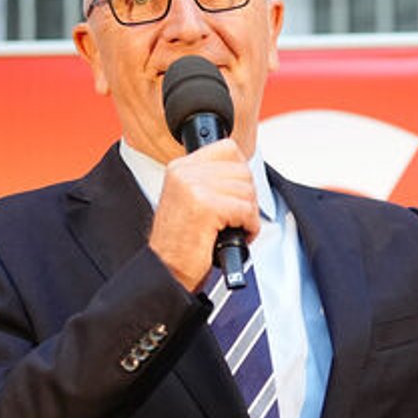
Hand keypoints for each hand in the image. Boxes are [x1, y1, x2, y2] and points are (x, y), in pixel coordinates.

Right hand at [149, 138, 259, 290]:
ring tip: (234, 227)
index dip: (241, 173)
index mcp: (180, 168)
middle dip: (247, 197)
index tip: (237, 192)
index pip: (228, 149)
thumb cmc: (181, 242)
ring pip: (247, 191)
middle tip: (237, 217)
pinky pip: (246, 210)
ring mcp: (193, 188)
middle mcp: (184, 173)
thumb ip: (210, 180)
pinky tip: (236, 235)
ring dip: (249, 214)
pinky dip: (250, 227)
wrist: (167, 269)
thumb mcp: (190, 199)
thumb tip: (243, 170)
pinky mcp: (205, 207)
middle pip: (242, 170)